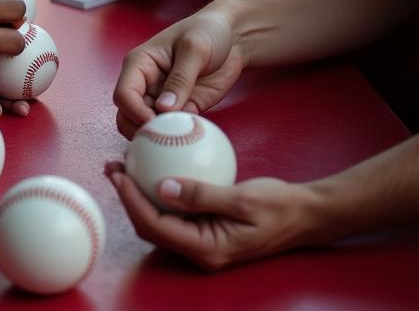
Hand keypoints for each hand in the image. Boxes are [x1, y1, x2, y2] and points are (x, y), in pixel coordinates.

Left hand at [104, 162, 318, 269]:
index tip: (118, 173)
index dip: (131, 200)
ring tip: (123, 166)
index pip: (155, 226)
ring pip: (158, 222)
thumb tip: (161, 187)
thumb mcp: (243, 199)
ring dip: (137, 195)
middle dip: (126, 198)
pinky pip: (173, 214)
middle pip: (150, 227)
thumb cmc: (279, 207)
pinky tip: (151, 169)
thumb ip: (202, 196)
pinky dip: (156, 194)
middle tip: (113, 166)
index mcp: (207, 249)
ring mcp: (202, 244)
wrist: (305, 216)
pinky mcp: (205, 231)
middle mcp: (200, 252)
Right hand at [112, 5, 243, 137]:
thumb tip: (163, 108)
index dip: (134, 111)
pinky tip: (193, 135)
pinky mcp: (183, 109)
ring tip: (178, 138)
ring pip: (147, 126)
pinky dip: (179, 137)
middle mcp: (146, 84)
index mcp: (140, 64)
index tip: (154, 122)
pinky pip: (174, 130)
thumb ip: (180, 79)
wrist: (233, 37)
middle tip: (164, 138)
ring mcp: (163, 99)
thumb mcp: (194, 49)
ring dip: (159, 136)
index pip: (124, 94)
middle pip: (127, 115)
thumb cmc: (207, 31)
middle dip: (141, 130)